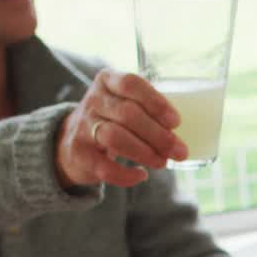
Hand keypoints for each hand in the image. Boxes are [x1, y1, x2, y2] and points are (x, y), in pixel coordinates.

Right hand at [55, 69, 188, 188]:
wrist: (75, 140)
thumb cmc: (115, 120)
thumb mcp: (128, 104)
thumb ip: (151, 112)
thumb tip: (181, 137)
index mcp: (108, 81)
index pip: (130, 84)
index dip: (155, 102)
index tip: (176, 121)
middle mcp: (93, 101)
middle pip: (127, 114)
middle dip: (158, 135)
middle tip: (180, 151)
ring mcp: (82, 126)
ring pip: (114, 137)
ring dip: (145, 152)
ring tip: (163, 162)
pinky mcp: (78, 152)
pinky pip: (103, 166)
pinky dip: (125, 174)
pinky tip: (141, 175)